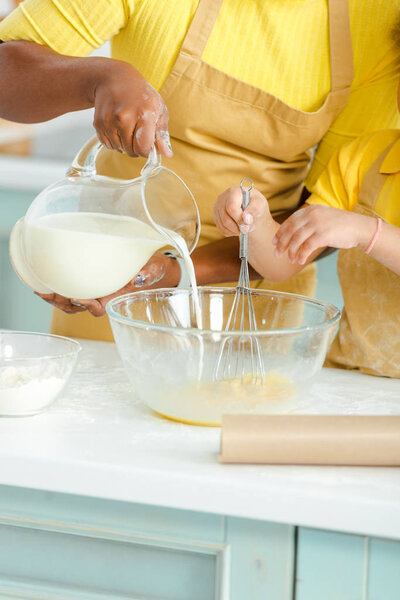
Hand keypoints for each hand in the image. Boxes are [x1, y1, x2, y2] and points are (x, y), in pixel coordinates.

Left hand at [36, 253, 179, 316]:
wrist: (154, 267)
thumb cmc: (154, 269)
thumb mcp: (154, 269)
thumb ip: (148, 274)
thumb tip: (138, 278)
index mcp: (116, 297)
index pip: (99, 307)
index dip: (87, 305)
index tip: (78, 297)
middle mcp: (103, 297)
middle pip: (78, 307)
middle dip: (61, 303)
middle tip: (48, 292)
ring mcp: (95, 292)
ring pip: (70, 302)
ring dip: (55, 298)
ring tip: (41, 289)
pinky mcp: (89, 283)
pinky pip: (70, 290)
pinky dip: (57, 288)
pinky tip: (44, 279)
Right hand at [91, 61, 172, 157]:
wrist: (113, 78)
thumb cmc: (140, 94)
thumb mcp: (158, 108)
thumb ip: (162, 133)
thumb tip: (167, 154)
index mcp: (142, 114)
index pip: (143, 148)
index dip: (147, 149)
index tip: (148, 142)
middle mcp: (123, 118)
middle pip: (131, 151)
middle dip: (136, 147)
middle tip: (138, 133)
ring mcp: (108, 121)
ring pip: (119, 149)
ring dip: (125, 144)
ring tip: (128, 128)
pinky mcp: (98, 124)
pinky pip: (108, 145)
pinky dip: (114, 141)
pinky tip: (118, 128)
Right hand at [213, 187, 269, 235]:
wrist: (251, 208)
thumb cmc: (256, 204)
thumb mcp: (260, 204)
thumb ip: (254, 210)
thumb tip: (247, 220)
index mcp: (233, 192)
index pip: (231, 208)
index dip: (239, 219)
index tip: (249, 224)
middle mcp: (222, 198)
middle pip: (226, 218)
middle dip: (238, 227)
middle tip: (249, 229)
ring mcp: (217, 207)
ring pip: (223, 225)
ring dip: (236, 231)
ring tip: (245, 228)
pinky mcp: (216, 216)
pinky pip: (221, 229)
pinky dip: (231, 232)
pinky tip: (238, 229)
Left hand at [272, 205, 375, 264]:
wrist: (359, 227)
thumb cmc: (340, 225)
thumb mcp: (322, 217)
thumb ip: (309, 222)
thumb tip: (293, 234)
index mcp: (311, 210)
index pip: (290, 221)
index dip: (280, 232)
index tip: (274, 241)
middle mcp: (312, 215)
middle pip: (291, 231)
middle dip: (282, 243)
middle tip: (277, 253)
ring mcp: (318, 224)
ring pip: (297, 240)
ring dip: (291, 252)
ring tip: (290, 260)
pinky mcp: (323, 235)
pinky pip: (307, 247)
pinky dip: (302, 255)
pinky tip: (300, 261)